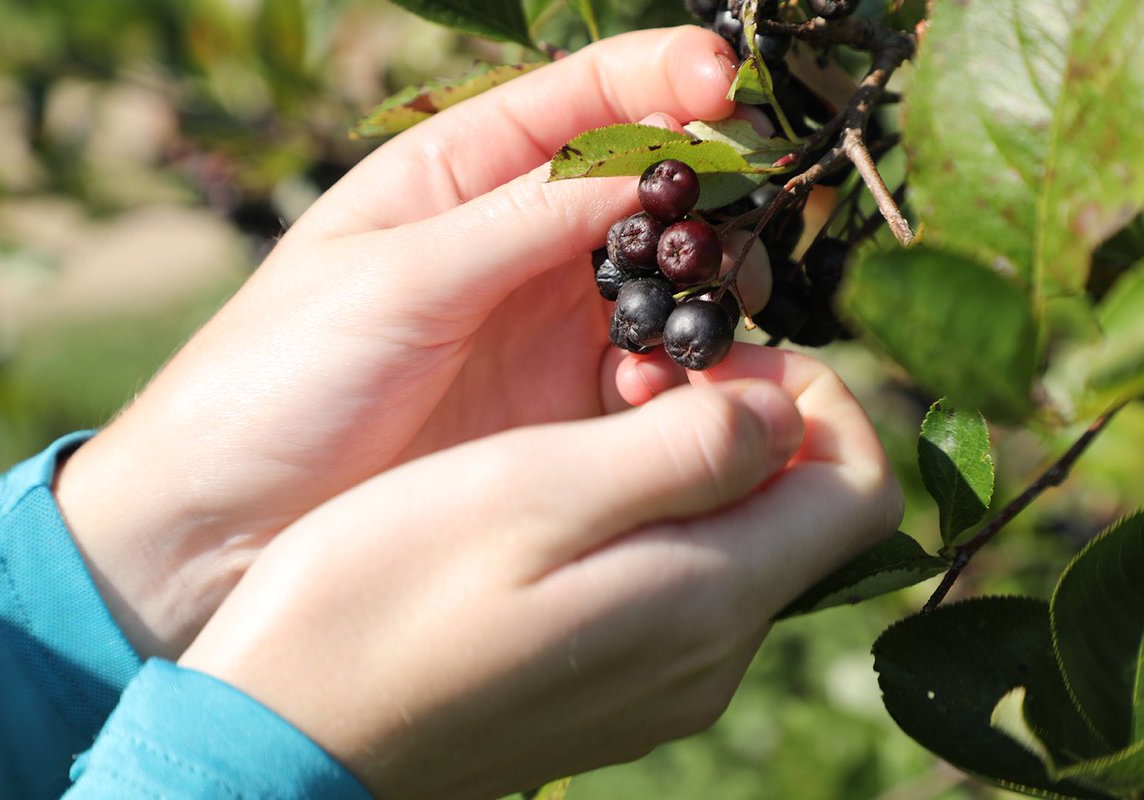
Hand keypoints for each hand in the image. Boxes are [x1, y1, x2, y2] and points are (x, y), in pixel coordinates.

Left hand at [54, 27, 773, 657]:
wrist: (228, 524)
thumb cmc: (279, 377)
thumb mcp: (394, 277)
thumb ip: (523, 218)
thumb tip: (646, 164)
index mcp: (456, 177)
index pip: (581, 100)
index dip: (661, 77)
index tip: (724, 86)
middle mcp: (514, 244)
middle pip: (645, 190)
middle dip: (705, 197)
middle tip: (732, 235)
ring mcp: (543, 329)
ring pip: (663, 284)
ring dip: (700, 294)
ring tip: (701, 327)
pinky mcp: (559, 411)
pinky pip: (651, 375)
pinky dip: (678, 377)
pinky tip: (660, 400)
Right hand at [179, 346, 902, 799]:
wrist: (285, 733)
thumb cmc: (388, 595)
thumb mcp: (534, 491)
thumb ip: (685, 452)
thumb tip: (784, 410)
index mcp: (707, 603)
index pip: (860, 490)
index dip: (819, 395)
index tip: (716, 354)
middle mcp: (706, 659)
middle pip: (802, 515)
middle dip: (749, 422)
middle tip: (637, 378)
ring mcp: (660, 686)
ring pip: (739, 546)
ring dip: (695, 466)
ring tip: (591, 425)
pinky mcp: (608, 691)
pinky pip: (680, 588)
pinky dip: (655, 519)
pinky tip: (565, 495)